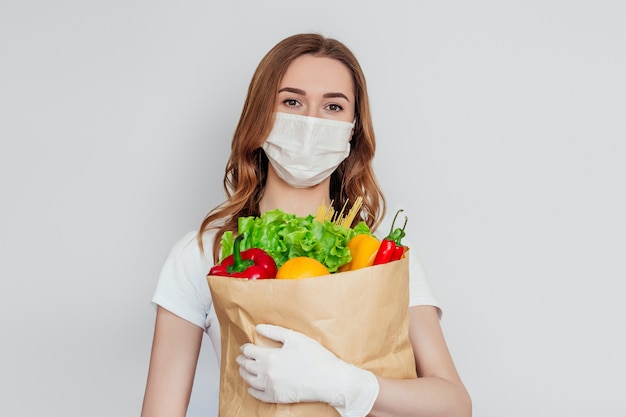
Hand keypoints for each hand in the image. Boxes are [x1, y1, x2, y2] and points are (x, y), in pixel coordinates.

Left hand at [236, 324, 378, 416]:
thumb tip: (258, 328)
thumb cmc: (315, 357)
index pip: (249, 351)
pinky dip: (252, 391)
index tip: (245, 347)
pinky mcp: (277, 398)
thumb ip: (274, 331)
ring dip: (244, 374)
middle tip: (240, 358)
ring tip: (243, 370)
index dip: (245, 348)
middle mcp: (266, 373)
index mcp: (269, 357)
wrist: (329, 380)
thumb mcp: (295, 338)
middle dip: (242, 360)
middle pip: (247, 366)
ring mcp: (271, 387)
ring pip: (250, 381)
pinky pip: (259, 395)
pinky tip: (251, 388)